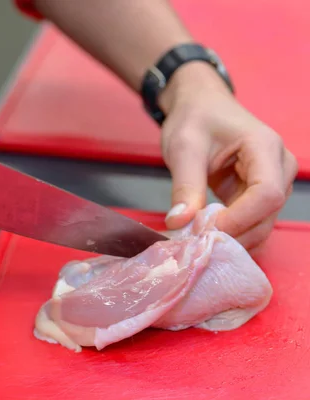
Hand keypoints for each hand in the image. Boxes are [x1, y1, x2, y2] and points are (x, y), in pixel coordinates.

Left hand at [160, 63, 296, 250]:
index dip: (239, 218)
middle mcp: (279, 166)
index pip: (266, 193)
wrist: (200, 107)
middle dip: (234, 234)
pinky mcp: (258, 196)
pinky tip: (207, 239)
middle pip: (268, 214)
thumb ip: (185, 186)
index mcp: (264, 147)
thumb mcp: (183, 148)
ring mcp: (273, 183)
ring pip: (263, 224)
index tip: (204, 230)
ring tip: (198, 242)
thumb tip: (179, 223)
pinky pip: (253, 224)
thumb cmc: (195, 119)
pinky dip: (232, 235)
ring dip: (232, 239)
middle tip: (196, 243)